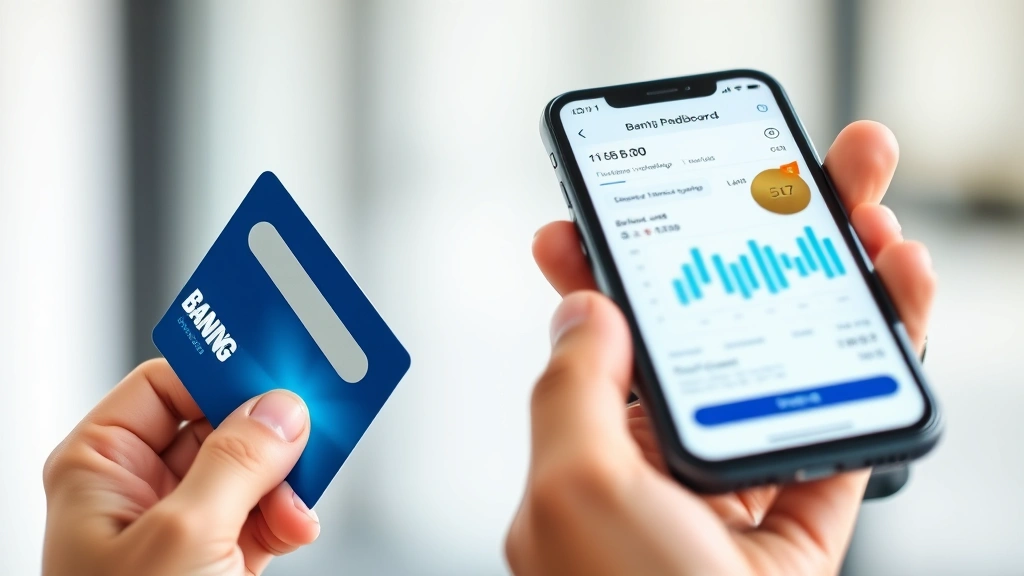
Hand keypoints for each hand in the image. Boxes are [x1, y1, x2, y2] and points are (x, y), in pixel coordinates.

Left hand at [42, 360, 319, 575]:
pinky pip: (264, 510)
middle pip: (219, 422)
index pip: (167, 384)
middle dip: (268, 431)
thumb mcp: (183, 538)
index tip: (279, 357)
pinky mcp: (216, 557)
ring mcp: (182, 524)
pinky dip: (288, 516)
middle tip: (315, 418)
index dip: (223, 367)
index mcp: (102, 467)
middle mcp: (140, 488)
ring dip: (286, 479)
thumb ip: (237, 462)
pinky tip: (294, 528)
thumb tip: (280, 411)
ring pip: (251, 467)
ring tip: (301, 497)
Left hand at [506, 121, 933, 574]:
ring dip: (828, 283)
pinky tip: (892, 291)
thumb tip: (583, 303)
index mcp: (595, 450)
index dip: (619, 255)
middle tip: (792, 168)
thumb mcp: (574, 493)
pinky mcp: (806, 519)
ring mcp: (737, 486)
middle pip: (711, 328)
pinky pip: (848, 422)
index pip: (607, 331)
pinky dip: (879, 355)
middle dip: (754, 243)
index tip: (641, 190)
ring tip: (861, 211)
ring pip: (787, 360)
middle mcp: (663, 462)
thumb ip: (572, 391)